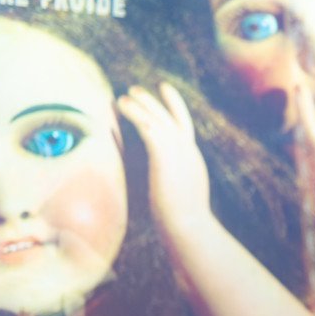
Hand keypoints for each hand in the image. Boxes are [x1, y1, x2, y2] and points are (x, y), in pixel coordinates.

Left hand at [117, 82, 211, 230]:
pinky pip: (148, 127)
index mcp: (192, 160)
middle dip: (155, 102)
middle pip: (173, 118)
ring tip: (126, 94)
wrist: (188, 226)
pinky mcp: (165, 155)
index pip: (184, 127)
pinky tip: (122, 105)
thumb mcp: (178, 194)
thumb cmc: (182, 220)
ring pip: (160, 119)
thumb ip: (170, 180)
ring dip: (142, 104)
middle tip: (136, 89)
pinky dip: (135, 113)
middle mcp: (188, 151)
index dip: (174, 107)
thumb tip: (161, 180)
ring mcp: (179, 152)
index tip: (165, 91)